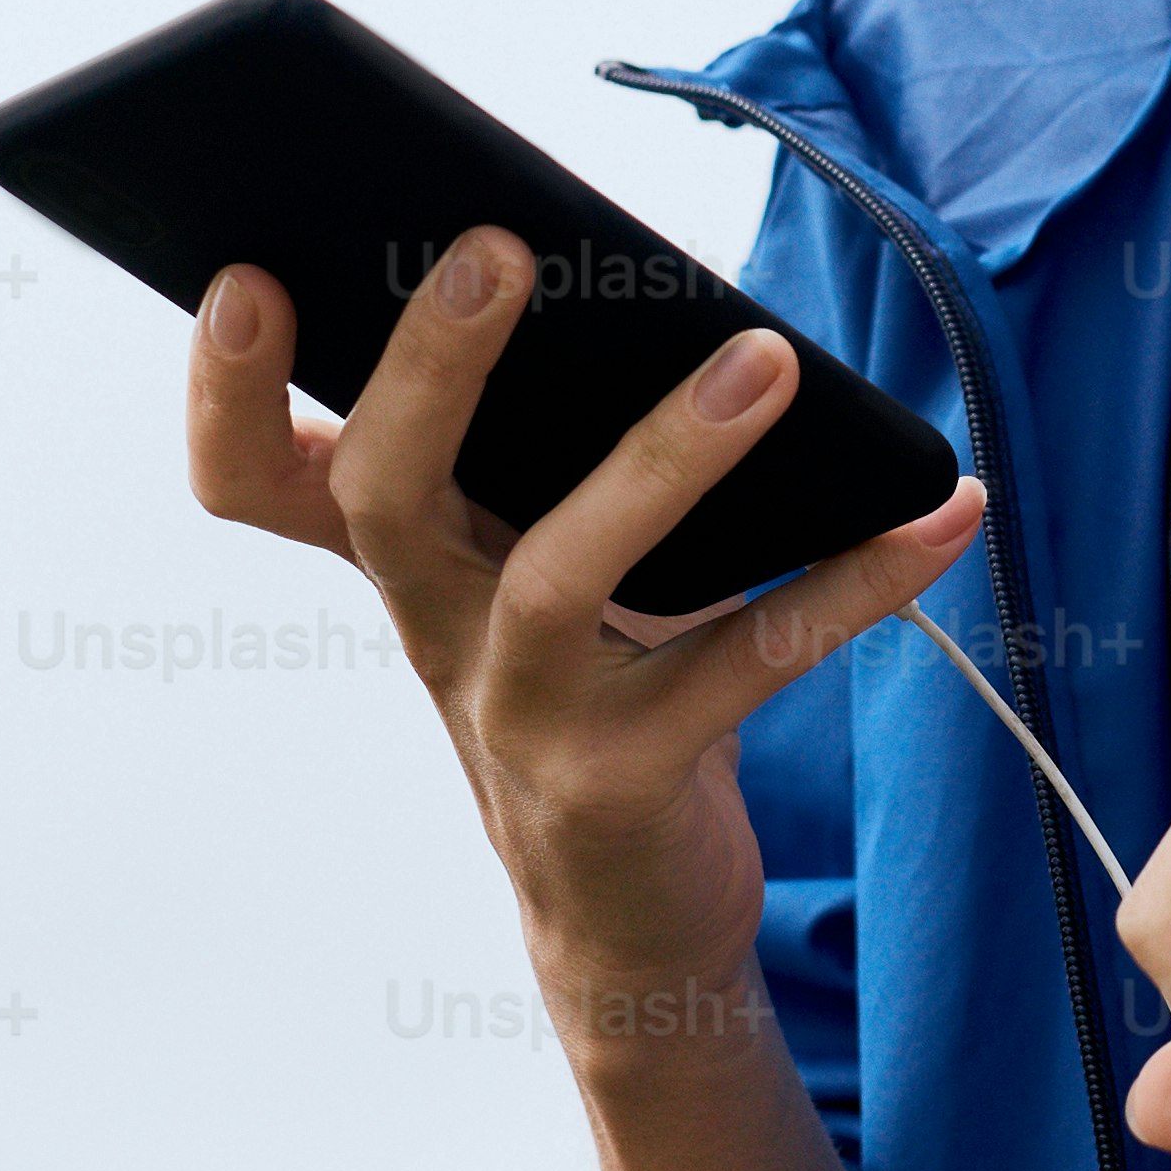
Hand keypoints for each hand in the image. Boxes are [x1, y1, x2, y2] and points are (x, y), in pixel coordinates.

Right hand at [180, 224, 984, 1027]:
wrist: (626, 919)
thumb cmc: (590, 691)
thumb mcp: (532, 571)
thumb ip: (548, 450)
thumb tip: (655, 276)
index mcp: (403, 561)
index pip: (257, 480)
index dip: (229, 391)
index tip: (249, 279)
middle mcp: (436, 632)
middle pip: (384, 493)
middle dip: (429, 369)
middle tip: (497, 251)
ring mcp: (523, 715)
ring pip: (563, 574)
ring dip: (669, 456)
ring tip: (766, 361)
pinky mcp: (630, 779)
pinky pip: (751, 661)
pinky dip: (858, 579)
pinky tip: (941, 512)